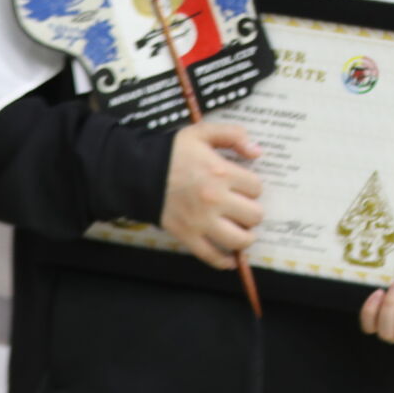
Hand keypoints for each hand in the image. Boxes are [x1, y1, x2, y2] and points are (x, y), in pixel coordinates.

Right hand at [160, 120, 263, 269]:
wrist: (136, 173)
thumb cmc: (170, 152)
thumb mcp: (202, 132)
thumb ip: (233, 134)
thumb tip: (257, 152)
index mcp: (221, 172)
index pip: (256, 187)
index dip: (252, 187)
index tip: (244, 187)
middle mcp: (215, 199)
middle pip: (254, 215)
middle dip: (252, 211)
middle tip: (243, 208)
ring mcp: (201, 221)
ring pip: (239, 240)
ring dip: (245, 237)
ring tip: (241, 230)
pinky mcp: (187, 236)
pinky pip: (212, 256)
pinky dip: (224, 260)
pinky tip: (229, 258)